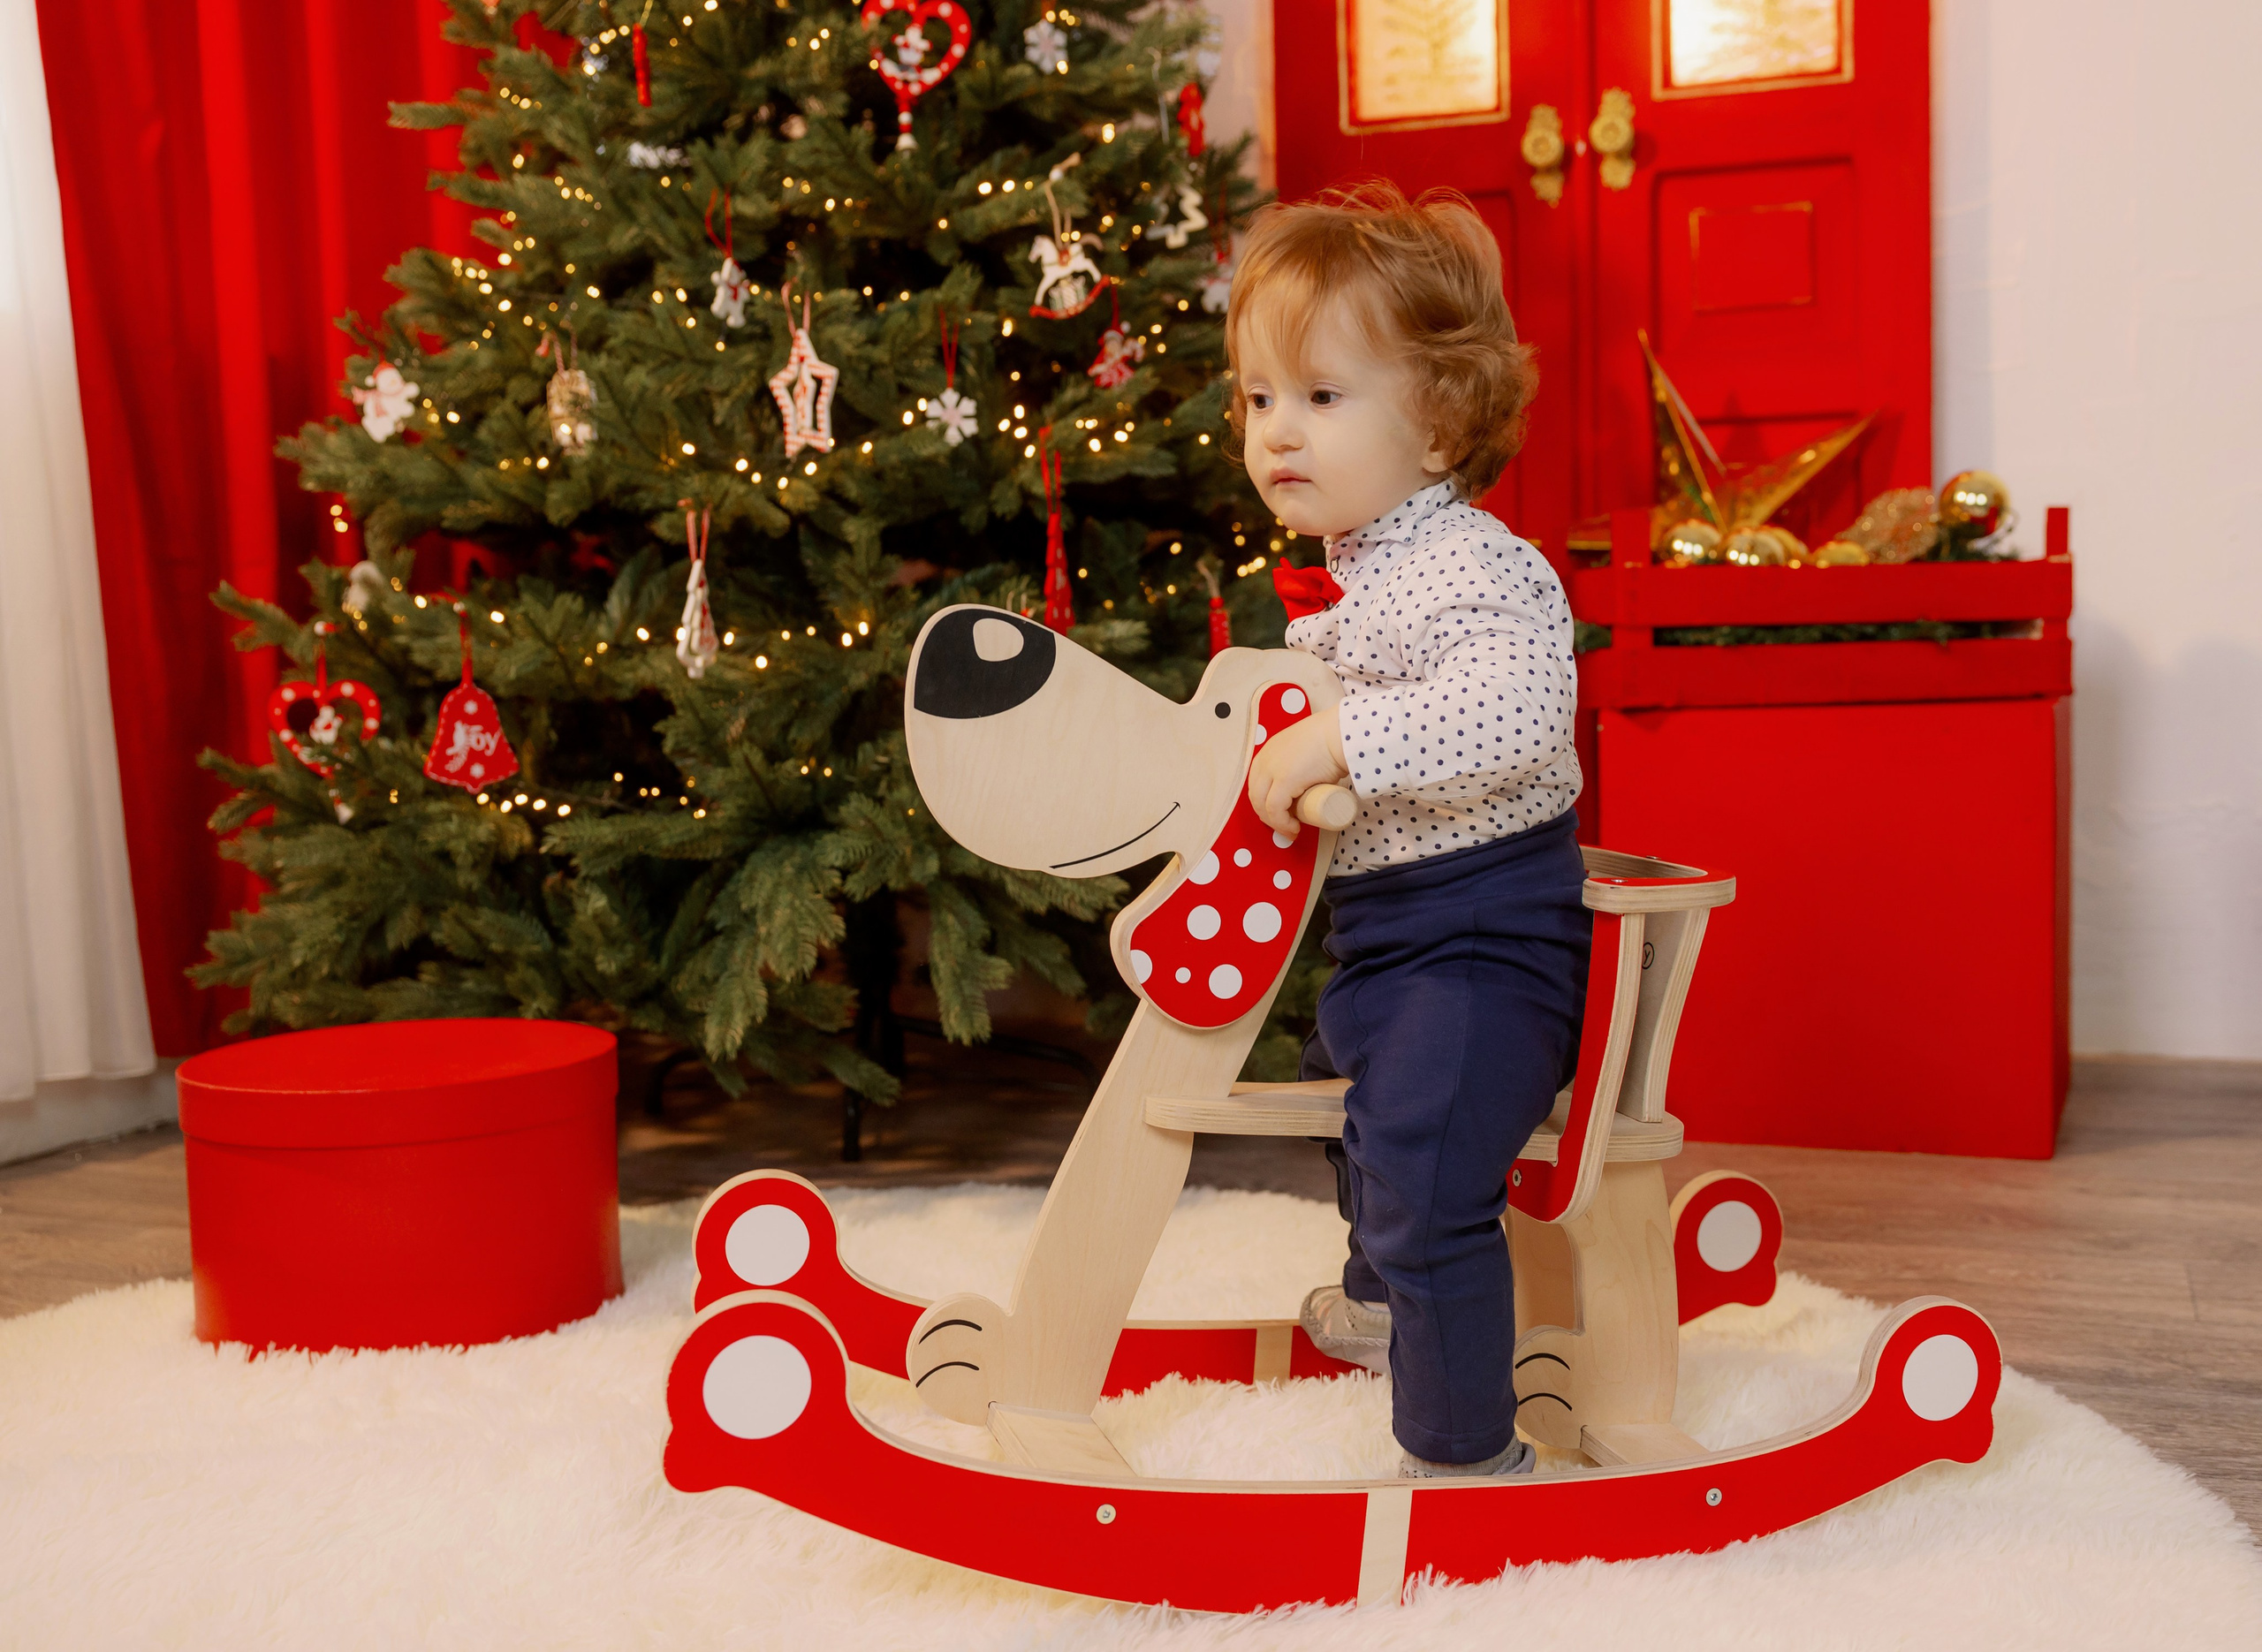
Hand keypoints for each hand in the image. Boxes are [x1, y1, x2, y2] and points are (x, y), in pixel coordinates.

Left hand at [1247, 705, 1348, 837]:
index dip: (1264, 804)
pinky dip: (1282, 824)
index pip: (1257, 784)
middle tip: (1285, 827)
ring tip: (1292, 830)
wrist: (1341, 733)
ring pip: (1263, 805)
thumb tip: (1307, 778)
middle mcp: (1264, 760)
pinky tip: (1294, 828)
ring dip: (1275, 823)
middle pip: (1256, 796)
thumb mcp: (1303, 750)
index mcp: (1267, 752)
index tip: (1279, 815)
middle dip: (1268, 816)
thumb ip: (1299, 760)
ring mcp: (1272, 770)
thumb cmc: (1330, 740)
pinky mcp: (1284, 781)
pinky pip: (1275, 810)